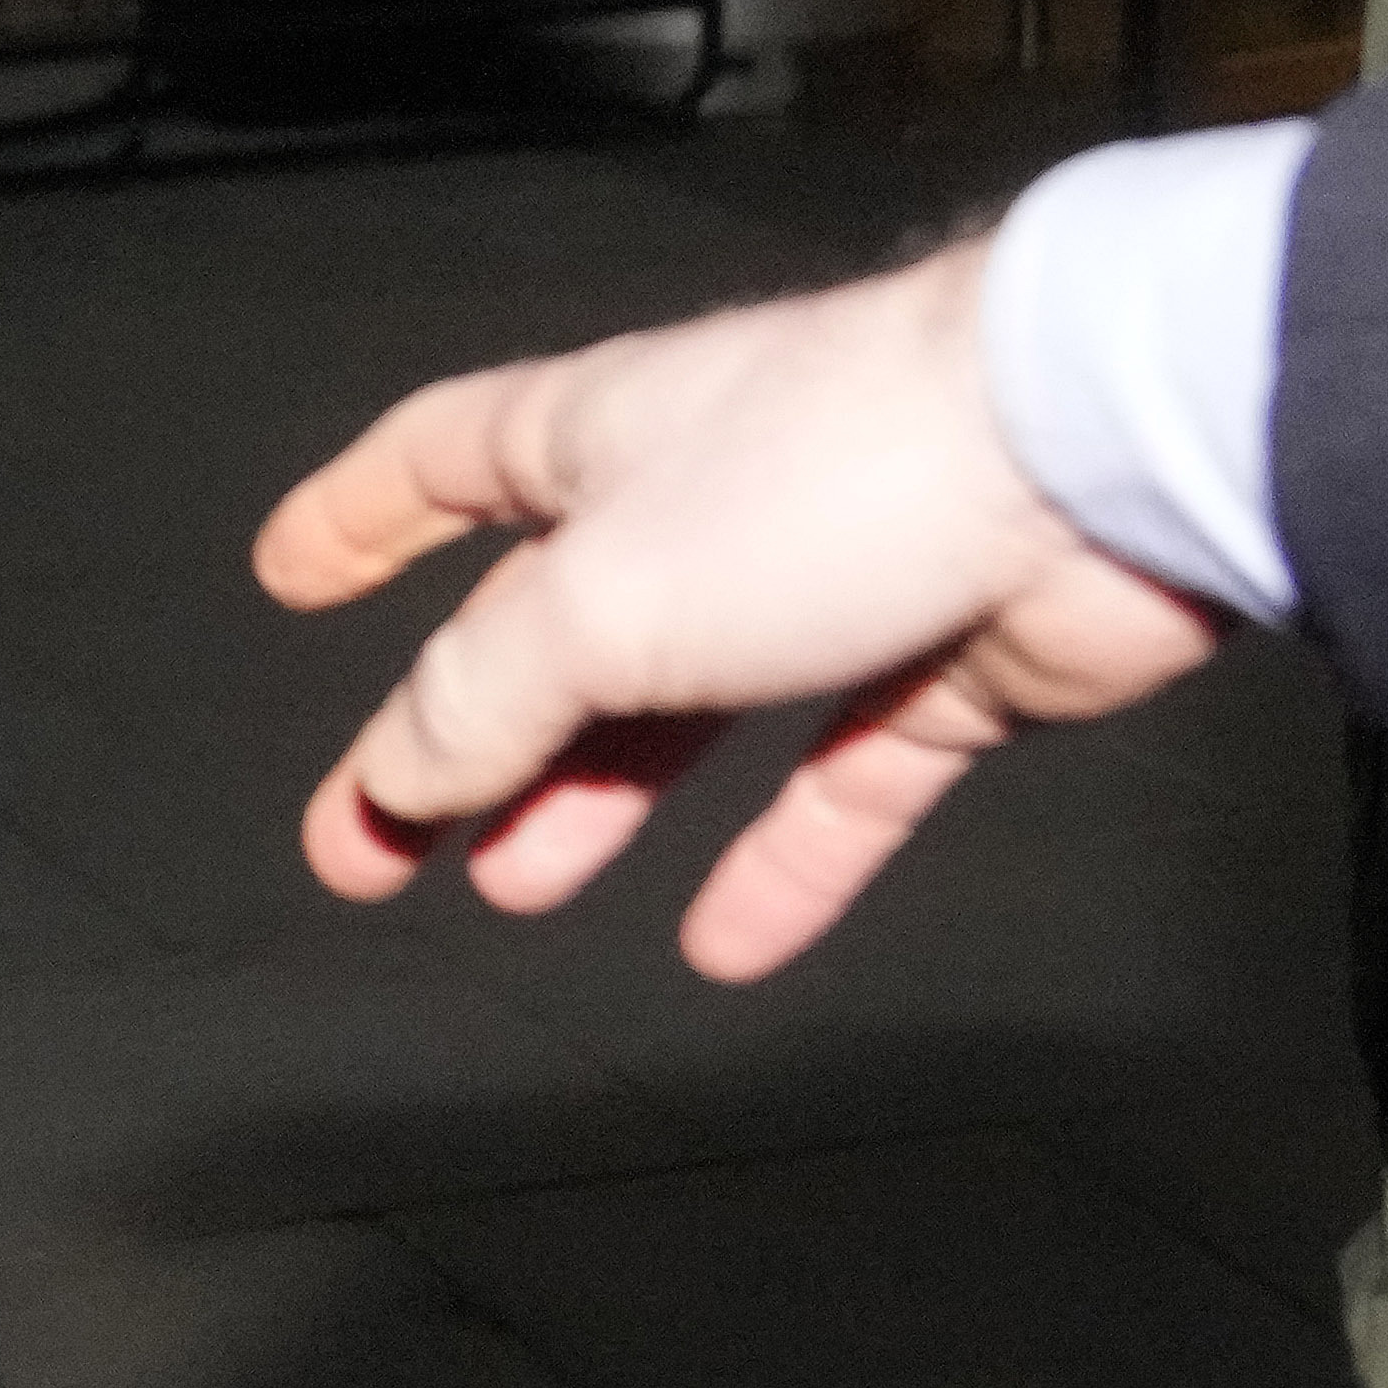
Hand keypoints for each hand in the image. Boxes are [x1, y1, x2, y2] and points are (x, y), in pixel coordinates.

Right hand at [255, 236, 1227, 979]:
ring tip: (517, 887)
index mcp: (593, 441)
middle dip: (450, 738)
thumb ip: (484, 697)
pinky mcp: (943, 663)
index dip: (355, 518)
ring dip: (592, 803)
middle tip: (378, 839)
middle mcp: (699, 502)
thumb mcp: (596, 598)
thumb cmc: (836, 469)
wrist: (1096, 459)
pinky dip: (781, 864)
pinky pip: (840, 782)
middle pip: (539, 633)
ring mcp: (825, 585)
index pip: (436, 463)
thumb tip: (398, 774)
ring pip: (678, 717)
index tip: (292, 575)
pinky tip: (727, 945)